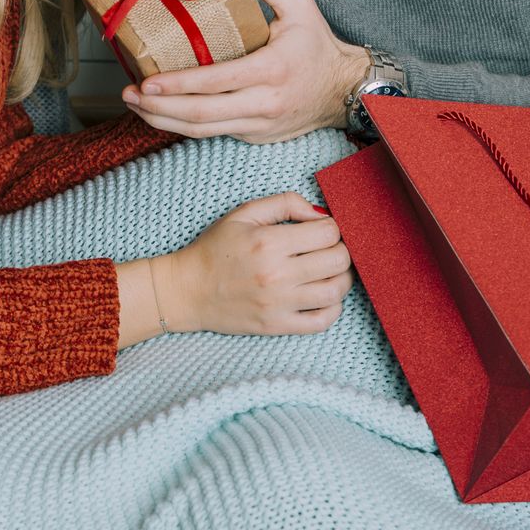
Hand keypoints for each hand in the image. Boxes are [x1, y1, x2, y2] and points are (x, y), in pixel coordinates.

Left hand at [121, 0, 370, 143]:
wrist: (344, 90)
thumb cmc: (319, 44)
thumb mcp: (299, 3)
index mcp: (271, 69)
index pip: (216, 82)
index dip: (178, 85)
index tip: (147, 81)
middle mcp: (264, 103)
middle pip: (202, 114)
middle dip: (159, 108)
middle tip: (129, 94)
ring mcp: (258, 125)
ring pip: (203, 131)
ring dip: (164, 121)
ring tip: (135, 106)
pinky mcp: (254, 135)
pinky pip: (214, 132)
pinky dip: (184, 124)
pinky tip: (163, 110)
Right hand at [161, 192, 351, 334]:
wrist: (188, 290)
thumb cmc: (216, 249)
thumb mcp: (244, 214)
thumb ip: (285, 203)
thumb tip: (320, 213)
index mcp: (269, 242)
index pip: (328, 232)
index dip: (332, 226)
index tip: (322, 229)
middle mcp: (277, 274)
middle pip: (338, 260)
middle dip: (341, 249)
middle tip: (330, 248)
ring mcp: (279, 304)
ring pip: (336, 290)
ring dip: (342, 277)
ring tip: (330, 270)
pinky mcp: (278, 326)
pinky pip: (322, 321)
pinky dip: (333, 308)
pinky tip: (324, 296)